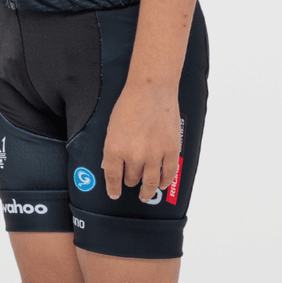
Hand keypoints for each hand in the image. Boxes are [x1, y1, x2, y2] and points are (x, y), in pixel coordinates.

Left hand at [101, 84, 180, 202]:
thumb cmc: (131, 102)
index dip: (113, 189)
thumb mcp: (112, 126)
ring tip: (146, 193)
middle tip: (132, 181)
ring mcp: (154, 154)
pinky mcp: (171, 150)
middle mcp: (134, 155)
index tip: (114, 193)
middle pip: (132, 179)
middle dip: (131, 181)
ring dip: (147, 190)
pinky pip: (169, 173)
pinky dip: (165, 181)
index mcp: (115, 148)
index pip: (113, 178)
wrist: (151, 89)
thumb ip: (112, 148)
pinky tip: (162, 183)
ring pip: (150, 183)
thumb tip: (110, 165)